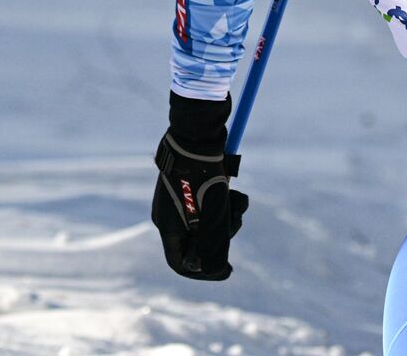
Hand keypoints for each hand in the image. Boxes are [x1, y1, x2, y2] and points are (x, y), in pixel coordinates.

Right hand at [151, 92, 247, 279]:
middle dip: (222, 234)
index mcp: (168, 227)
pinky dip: (226, 200)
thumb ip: (214, 245)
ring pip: (209, 220)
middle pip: (199, 240)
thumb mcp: (213, 215)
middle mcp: (171, 215)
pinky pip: (212, 202)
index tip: (228, 271)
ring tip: (238, 200)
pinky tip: (235, 190)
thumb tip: (219, 272)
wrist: (198, 134)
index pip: (181, 262)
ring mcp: (182, 199)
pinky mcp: (195, 184)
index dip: (203, 271)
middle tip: (236, 220)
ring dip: (228, 214)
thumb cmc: (203, 176)